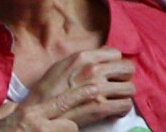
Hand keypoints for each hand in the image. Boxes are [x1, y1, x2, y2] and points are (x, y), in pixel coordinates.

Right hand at [0, 47, 135, 129]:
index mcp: (82, 57)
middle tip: (119, 85)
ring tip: (118, 98)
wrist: (36, 113)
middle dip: (125, 77)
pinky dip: (122, 108)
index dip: (116, 63)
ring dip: (125, 94)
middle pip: (127, 68)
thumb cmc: (47, 90)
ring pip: (129, 88)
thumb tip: (102, 53)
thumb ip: (82, 59)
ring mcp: (96, 89)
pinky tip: (115, 110)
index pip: (115, 53)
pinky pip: (124, 105)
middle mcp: (92, 70)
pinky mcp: (99, 109)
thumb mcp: (61, 66)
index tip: (113, 71)